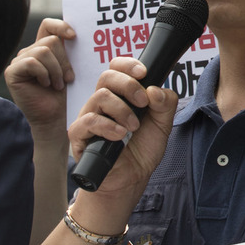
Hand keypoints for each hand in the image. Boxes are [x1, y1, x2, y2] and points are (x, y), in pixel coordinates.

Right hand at [6, 19, 75, 134]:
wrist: (55, 118)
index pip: (48, 25)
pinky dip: (44, 74)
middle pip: (50, 41)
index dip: (60, 26)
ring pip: (43, 51)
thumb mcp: (71, 68)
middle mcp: (29, 52)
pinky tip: (46, 85)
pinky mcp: (12, 72)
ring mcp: (19, 61)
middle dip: (64, 60)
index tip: (74, 36)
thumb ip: (70, 51)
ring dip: (56, 70)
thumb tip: (78, 33)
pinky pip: (32, 62)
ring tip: (58, 85)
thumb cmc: (66, 95)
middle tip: (68, 79)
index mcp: (43, 48)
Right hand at [67, 57, 177, 207]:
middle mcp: (103, 102)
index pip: (116, 67)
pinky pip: (88, 121)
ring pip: (100, 97)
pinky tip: (120, 136)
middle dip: (128, 85)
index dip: (128, 65)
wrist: (130, 179)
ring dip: (122, 110)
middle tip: (143, 103)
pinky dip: (107, 126)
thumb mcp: (163, 125)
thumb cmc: (142, 149)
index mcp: (121, 94)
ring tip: (133, 127)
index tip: (143, 72)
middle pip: (107, 76)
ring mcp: (89, 117)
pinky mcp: (79, 135)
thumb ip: (165, 105)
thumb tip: (155, 89)